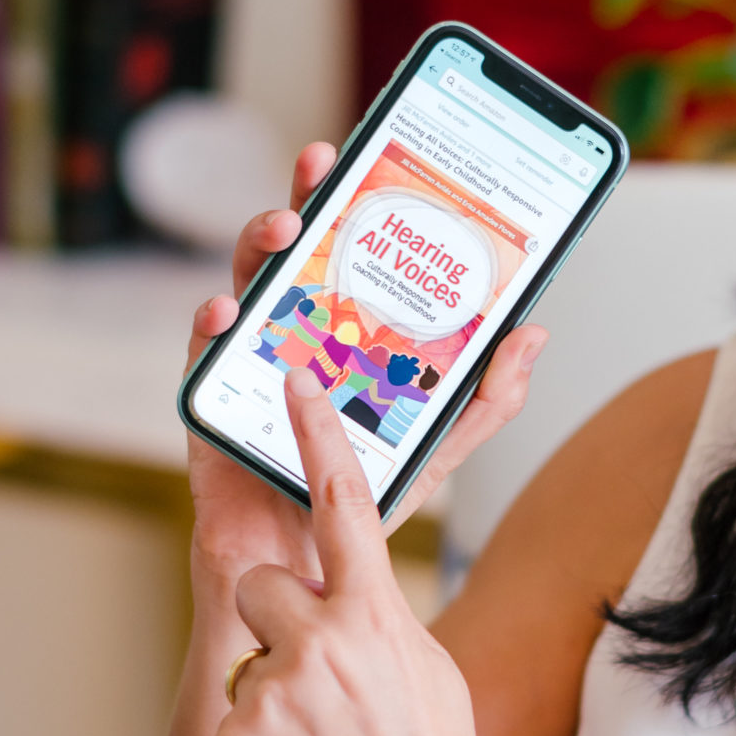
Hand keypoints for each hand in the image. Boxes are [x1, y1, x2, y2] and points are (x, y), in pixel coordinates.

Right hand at [182, 138, 548, 585]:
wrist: (309, 579)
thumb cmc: (358, 505)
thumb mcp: (437, 446)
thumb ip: (486, 398)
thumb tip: (532, 333)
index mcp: (340, 333)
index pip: (346, 253)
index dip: (353, 202)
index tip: (371, 156)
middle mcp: (291, 335)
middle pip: (293, 253)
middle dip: (304, 199)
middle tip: (322, 166)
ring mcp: (248, 366)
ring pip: (246, 287)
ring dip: (258, 249)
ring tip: (284, 228)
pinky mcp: (212, 407)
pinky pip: (203, 359)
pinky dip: (209, 329)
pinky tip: (224, 311)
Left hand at [213, 371, 525, 735]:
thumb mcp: (427, 670)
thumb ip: (378, 619)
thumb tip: (347, 599)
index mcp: (376, 611)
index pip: (341, 500)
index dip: (315, 431)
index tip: (291, 374)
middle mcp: (321, 640)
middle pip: (261, 590)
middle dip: (281, 629)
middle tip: (323, 689)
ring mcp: (273, 692)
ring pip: (249, 661)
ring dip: (275, 698)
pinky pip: (235, 722)